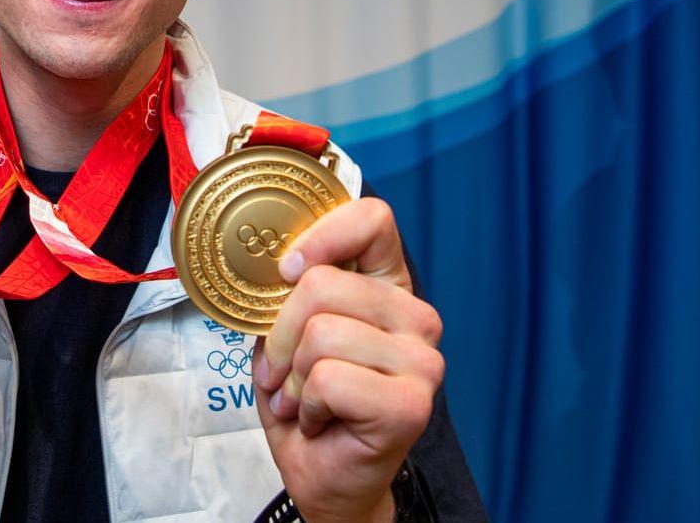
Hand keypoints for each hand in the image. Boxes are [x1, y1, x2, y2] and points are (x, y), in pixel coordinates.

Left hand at [252, 197, 443, 522]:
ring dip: (294, 376)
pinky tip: (321, 419)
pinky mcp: (412, 403)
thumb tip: (277, 266)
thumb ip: (289, 293)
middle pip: (322, 283)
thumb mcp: (287, 334)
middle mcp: (416, 317)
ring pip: (320, 333)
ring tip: (305, 399)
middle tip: (285, 372)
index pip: (373, 220)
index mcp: (389, 287)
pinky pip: (328, 378)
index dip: (322, 235)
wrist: (324, 478)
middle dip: (281, 334)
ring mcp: (422, 361)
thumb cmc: (307, 404)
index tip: (287, 270)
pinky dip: (308, 404)